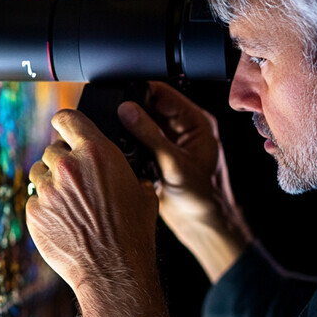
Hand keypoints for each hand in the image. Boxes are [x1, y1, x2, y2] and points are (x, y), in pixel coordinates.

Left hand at [26, 109, 167, 316]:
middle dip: (63, 163)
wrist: (114, 270)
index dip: (65, 124)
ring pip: (40, 174)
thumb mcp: (141, 192)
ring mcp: (48, 189)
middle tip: (78, 183)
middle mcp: (68, 165)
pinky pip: (34, 200)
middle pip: (53, 150)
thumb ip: (125, 170)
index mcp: (96, 152)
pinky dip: (45, 208)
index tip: (65, 130)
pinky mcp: (34, 212)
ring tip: (71, 204)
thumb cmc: (133, 232)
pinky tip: (63, 222)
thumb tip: (123, 170)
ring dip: (51, 184)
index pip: (67, 118)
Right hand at [118, 83, 251, 281]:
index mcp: (196, 122)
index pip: (164, 93)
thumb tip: (127, 110)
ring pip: (140, 125)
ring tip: (116, 136)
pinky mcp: (155, 157)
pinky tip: (120, 152)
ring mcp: (167, 143)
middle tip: (113, 119)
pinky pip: (136, 143)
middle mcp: (181, 129)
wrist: (200, 225)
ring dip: (127, 129)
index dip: (141, 91)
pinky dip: (127, 145)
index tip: (120, 96)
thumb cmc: (202, 198)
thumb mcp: (174, 164)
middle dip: (131, 111)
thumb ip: (150, 135)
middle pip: (149, 107)